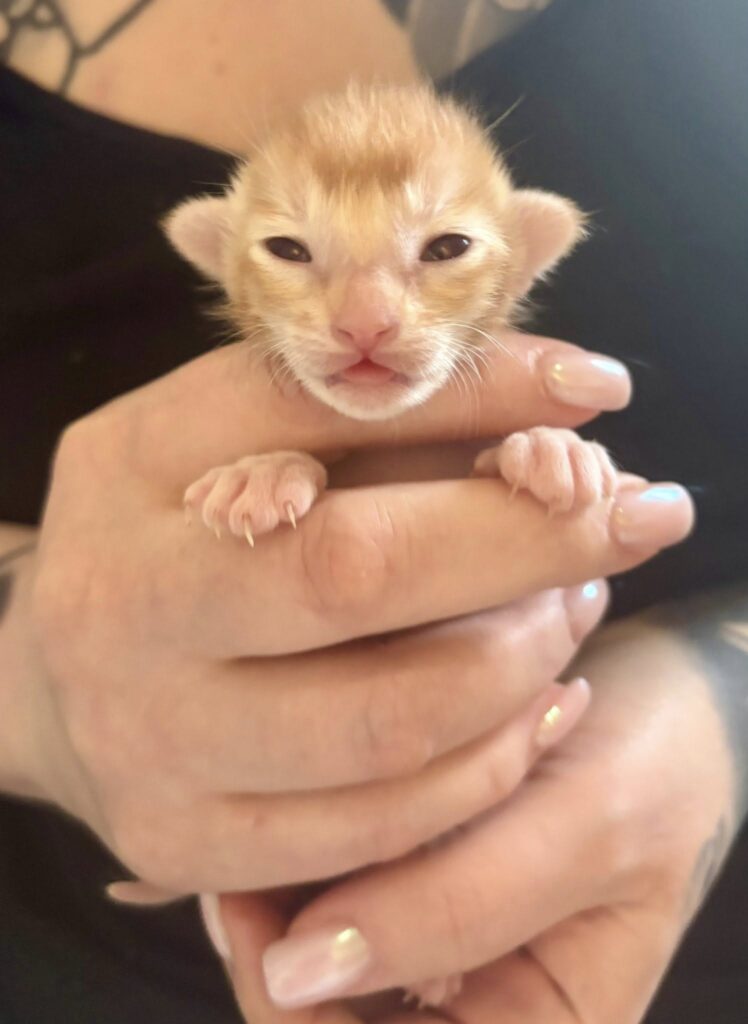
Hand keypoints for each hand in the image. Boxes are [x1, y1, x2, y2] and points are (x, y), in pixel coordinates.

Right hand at [8, 333, 690, 894]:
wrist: (55, 678)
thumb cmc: (171, 538)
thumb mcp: (230, 440)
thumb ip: (375, 418)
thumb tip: (564, 403)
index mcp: (133, 467)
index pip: (318, 408)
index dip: (473, 396)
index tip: (597, 389)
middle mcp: (125, 605)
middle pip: (358, 573)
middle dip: (527, 542)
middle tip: (625, 518)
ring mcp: (152, 741)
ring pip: (390, 723)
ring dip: (524, 662)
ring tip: (573, 609)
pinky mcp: (190, 843)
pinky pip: (379, 829)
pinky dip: (489, 766)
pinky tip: (532, 708)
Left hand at [214, 615, 732, 1023]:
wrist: (665, 704)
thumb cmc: (649, 765)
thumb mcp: (589, 828)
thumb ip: (463, 905)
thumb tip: (301, 972)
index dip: (296, 1010)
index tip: (249, 910)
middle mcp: (481, 1010)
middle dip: (274, 951)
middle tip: (241, 861)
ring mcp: (440, 955)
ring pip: (320, 966)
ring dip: (279, 898)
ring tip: (267, 817)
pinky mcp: (415, 893)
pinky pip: (333, 902)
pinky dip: (303, 858)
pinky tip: (295, 800)